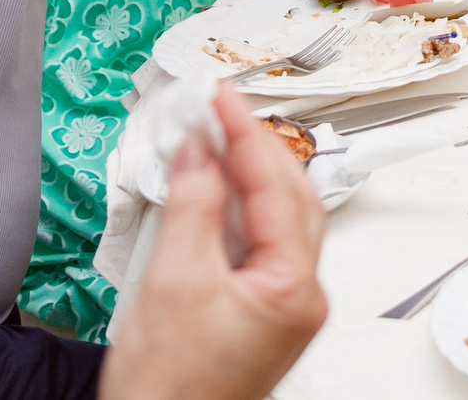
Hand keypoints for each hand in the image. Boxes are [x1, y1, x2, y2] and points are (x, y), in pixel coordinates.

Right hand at [101, 88, 327, 399]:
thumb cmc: (167, 392)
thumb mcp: (173, 281)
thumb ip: (191, 206)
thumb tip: (197, 153)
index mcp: (294, 289)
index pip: (276, 186)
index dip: (243, 134)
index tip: (220, 98)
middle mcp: (300, 297)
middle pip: (289, 196)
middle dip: (252, 149)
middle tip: (215, 111)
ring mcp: (280, 306)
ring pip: (275, 218)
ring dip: (242, 177)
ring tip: (206, 141)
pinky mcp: (256, 312)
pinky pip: (254, 244)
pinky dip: (232, 211)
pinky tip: (206, 192)